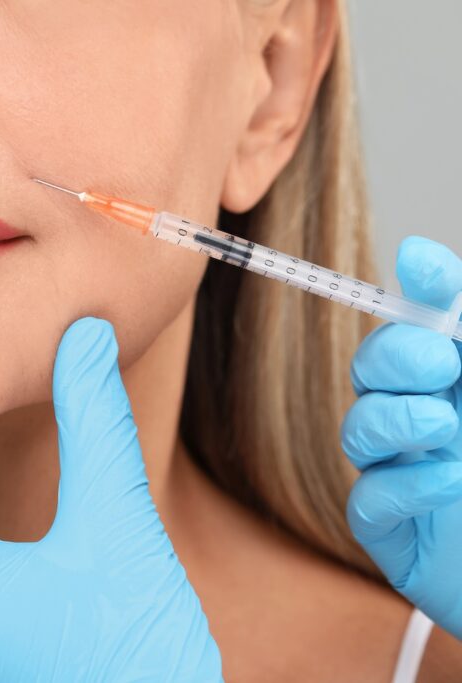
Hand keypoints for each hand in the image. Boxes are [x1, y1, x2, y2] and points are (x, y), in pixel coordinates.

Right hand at [341, 236, 461, 637]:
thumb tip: (420, 257)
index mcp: (459, 390)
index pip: (419, 325)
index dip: (419, 292)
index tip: (423, 264)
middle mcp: (426, 426)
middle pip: (370, 370)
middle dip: (395, 356)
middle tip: (443, 362)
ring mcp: (405, 478)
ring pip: (358, 430)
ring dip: (395, 418)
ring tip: (446, 426)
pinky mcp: (393, 536)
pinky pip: (369, 499)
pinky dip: (406, 482)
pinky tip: (451, 480)